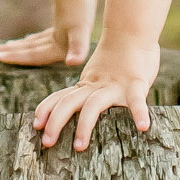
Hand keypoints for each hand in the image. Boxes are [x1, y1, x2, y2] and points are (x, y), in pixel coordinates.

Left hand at [0, 0, 94, 67]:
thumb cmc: (81, 5)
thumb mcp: (79, 28)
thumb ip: (79, 47)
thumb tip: (73, 62)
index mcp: (62, 49)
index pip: (34, 57)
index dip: (17, 57)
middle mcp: (61, 46)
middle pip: (31, 52)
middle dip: (11, 52)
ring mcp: (61, 36)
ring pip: (34, 44)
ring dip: (19, 46)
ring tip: (1, 47)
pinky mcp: (62, 26)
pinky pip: (42, 37)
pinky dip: (32, 40)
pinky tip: (26, 40)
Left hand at [33, 38, 159, 152]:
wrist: (132, 33)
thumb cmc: (115, 59)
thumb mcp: (96, 76)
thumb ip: (87, 92)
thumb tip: (76, 112)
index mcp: (85, 85)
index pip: (60, 97)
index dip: (46, 110)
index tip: (35, 124)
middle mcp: (95, 86)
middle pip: (69, 102)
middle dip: (56, 122)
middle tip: (47, 143)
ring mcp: (115, 85)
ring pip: (94, 105)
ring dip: (84, 125)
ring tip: (79, 147)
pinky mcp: (136, 84)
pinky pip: (138, 100)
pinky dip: (140, 113)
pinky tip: (144, 127)